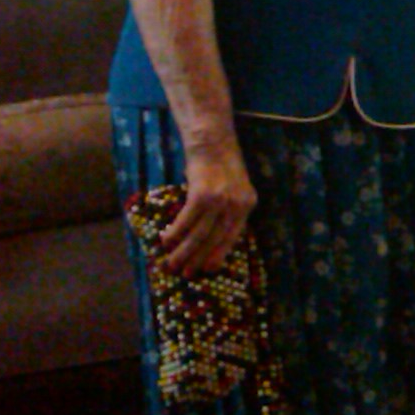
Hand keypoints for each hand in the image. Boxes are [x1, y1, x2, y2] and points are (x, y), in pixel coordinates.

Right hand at [161, 141, 257, 277]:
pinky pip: (187, 220)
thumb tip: (210, 236)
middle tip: (186, 274)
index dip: (219, 255)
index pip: (233, 236)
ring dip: (184, 251)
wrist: (211, 140)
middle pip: (215, 239)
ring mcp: (220, 200)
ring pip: (200, 234)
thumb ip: (228, 208)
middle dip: (198, 259)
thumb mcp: (233, 187)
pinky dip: (175, 232)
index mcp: (247, 204)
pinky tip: (166, 240)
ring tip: (172, 263)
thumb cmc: (219, 163)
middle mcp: (237, 204)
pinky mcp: (202, 195)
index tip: (208, 270)